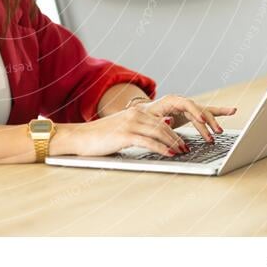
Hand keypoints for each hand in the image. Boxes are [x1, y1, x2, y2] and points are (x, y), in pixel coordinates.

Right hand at [52, 106, 188, 157]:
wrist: (79, 137)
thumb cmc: (99, 136)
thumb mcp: (121, 128)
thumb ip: (139, 129)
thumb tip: (158, 132)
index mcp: (135, 112)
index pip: (161, 120)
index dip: (175, 131)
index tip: (183, 141)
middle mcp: (134, 115)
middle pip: (164, 125)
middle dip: (178, 138)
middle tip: (187, 148)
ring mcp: (130, 124)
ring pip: (159, 132)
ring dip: (173, 143)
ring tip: (182, 152)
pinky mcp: (125, 135)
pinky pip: (149, 141)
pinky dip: (162, 148)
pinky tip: (169, 154)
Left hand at [135, 94, 236, 143]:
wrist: (142, 115)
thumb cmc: (145, 116)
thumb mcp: (149, 119)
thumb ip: (159, 120)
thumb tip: (169, 121)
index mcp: (171, 100)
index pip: (187, 104)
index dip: (196, 112)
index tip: (202, 121)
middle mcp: (182, 102)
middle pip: (199, 109)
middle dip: (208, 121)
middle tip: (215, 132)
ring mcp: (188, 108)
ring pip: (204, 113)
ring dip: (213, 123)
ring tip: (220, 131)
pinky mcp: (191, 114)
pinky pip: (206, 113)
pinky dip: (219, 113)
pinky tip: (232, 110)